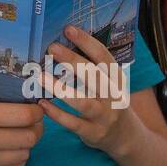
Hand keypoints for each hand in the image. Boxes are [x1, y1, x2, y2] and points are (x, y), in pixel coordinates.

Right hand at [0, 100, 43, 165]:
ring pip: (25, 154)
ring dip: (26, 144)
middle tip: (30, 122)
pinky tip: (9, 152)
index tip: (35, 108)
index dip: (36, 111)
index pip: (26, 115)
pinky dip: (18, 161)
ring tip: (17, 136)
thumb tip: (21, 99)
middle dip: (36, 128)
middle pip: (31, 136)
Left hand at [38, 25, 137, 155]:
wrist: (126, 137)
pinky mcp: (93, 133)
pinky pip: (73, 123)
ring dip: (61, 89)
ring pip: (83, 101)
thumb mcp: (109, 83)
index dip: (87, 42)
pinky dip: (57, 114)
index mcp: (116, 79)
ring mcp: (104, 116)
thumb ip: (91, 67)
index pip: (104, 57)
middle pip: (94, 76)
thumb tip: (62, 43)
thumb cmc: (108, 101)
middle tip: (52, 48)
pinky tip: (42, 103)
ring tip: (40, 76)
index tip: (68, 29)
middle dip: (73, 60)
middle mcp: (113, 96)